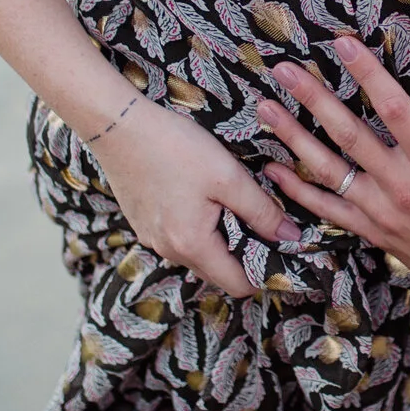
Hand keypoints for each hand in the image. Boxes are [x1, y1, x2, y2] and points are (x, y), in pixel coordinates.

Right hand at [87, 97, 299, 298]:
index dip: (265, 272)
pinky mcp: (143, 223)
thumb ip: (262, 210)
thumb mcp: (228, 176)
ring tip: (233, 204)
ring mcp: (152, 239)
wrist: (117, 125)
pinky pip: (180, 238)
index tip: (282, 248)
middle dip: (244, 254)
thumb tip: (292, 236)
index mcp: (192, 246)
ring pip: (199, 254)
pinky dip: (198, 228)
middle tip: (263, 220)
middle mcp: (169, 251)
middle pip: (219, 271)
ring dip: (221, 239)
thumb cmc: (175, 147)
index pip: (239, 285)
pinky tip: (203, 197)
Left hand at [252, 37, 409, 284]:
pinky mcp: (373, 230)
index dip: (366, 73)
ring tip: (264, 109)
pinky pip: (326, 208)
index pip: (393, 107)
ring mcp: (381, 209)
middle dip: (313, 98)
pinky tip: (274, 168)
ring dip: (293, 137)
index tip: (342, 43)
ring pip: (328, 168)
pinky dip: (297, 189)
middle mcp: (400, 184)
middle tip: (283, 70)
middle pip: (347, 133)